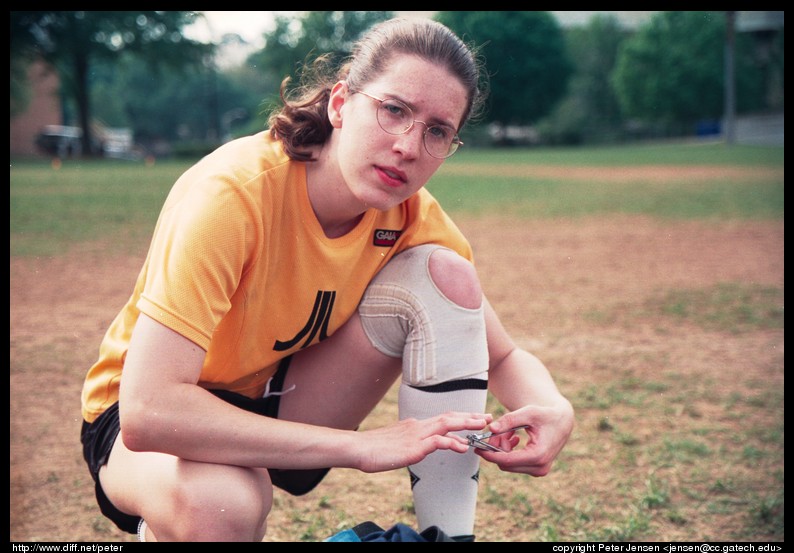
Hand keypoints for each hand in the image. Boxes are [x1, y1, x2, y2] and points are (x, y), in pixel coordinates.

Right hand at [355, 411, 491, 472]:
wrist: (356, 448)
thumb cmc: (372, 449)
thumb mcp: (395, 445)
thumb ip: (409, 444)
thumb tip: (417, 448)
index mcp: (414, 425)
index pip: (442, 418)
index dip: (460, 417)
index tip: (474, 419)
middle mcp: (417, 426)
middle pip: (448, 416)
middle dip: (469, 417)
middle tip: (487, 417)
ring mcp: (416, 435)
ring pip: (446, 424)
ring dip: (465, 424)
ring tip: (482, 425)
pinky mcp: (413, 447)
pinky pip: (436, 441)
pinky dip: (451, 442)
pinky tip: (462, 447)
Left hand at [474, 402, 573, 475]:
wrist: (562, 422)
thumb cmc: (546, 415)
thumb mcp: (528, 413)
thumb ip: (509, 420)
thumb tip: (491, 429)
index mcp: (538, 455)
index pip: (506, 460)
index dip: (489, 454)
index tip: (477, 447)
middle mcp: (539, 467)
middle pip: (506, 463)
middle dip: (496, 448)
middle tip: (495, 432)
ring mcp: (539, 470)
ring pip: (509, 464)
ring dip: (503, 449)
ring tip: (508, 432)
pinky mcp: (537, 470)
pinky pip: (515, 464)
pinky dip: (509, 451)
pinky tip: (513, 437)